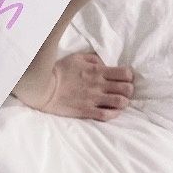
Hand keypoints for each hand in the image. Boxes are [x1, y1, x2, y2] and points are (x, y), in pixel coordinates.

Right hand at [14, 51, 134, 120]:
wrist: (43, 88)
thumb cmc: (59, 71)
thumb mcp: (77, 58)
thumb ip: (93, 59)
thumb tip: (103, 63)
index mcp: (97, 70)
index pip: (126, 73)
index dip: (128, 77)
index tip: (123, 79)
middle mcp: (99, 85)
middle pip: (127, 89)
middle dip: (128, 90)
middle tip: (122, 92)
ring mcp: (93, 99)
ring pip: (121, 102)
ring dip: (122, 103)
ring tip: (117, 103)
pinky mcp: (86, 111)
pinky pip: (107, 115)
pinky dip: (113, 114)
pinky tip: (111, 112)